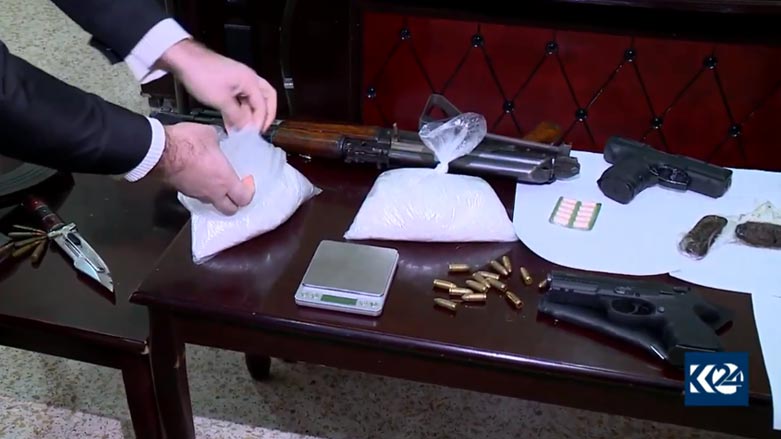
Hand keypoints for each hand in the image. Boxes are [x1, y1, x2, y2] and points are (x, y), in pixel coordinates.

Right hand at [153, 122, 254, 214]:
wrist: (160, 151)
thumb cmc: (187, 143)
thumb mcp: (211, 135)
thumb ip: (219, 143)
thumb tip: (218, 141)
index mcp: (225, 180)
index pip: (244, 198)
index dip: (249, 191)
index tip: (247, 181)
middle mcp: (212, 192)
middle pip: (229, 210)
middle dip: (235, 203)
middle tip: (235, 191)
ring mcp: (196, 194)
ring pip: (212, 203)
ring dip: (218, 197)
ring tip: (217, 183)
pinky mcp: (183, 191)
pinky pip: (198, 195)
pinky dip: (202, 190)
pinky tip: (201, 178)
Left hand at [157, 39, 276, 132]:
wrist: (184, 60)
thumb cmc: (201, 74)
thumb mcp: (221, 100)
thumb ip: (237, 116)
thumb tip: (246, 129)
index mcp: (250, 81)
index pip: (263, 105)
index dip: (260, 122)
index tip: (253, 134)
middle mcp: (248, 79)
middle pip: (266, 99)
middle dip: (264, 115)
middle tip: (259, 130)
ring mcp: (239, 80)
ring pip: (252, 100)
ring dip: (248, 115)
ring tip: (242, 130)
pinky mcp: (230, 82)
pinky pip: (240, 99)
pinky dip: (238, 111)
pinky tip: (231, 123)